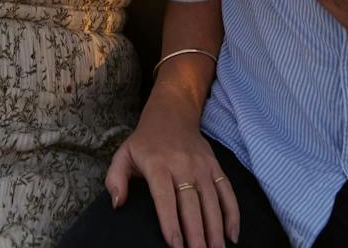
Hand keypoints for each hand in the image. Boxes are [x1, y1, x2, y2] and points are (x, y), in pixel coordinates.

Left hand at [106, 92, 239, 247]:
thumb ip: (115, 179)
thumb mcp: (123, 154)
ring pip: (212, 201)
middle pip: (192, 204)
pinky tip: (232, 236)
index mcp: (158, 164)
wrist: (172, 113)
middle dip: (196, 233)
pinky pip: (227, 191)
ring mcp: (202, 165)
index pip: (165, 197)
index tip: (175, 245)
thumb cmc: (145, 141)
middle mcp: (183, 164)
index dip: (170, 222)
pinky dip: (233, 214)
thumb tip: (117, 204)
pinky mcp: (215, 166)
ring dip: (215, 229)